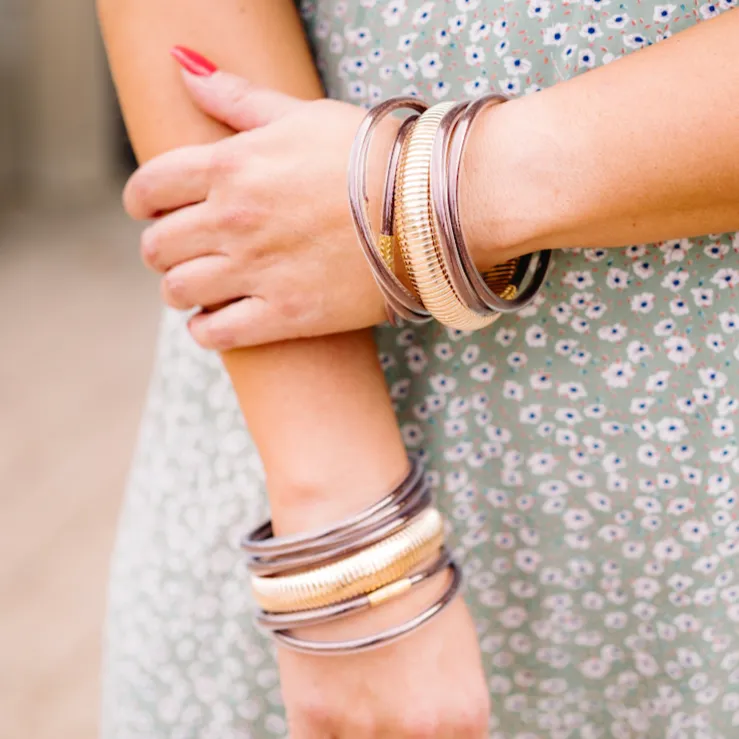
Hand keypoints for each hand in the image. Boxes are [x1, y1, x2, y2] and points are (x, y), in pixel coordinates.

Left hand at [124, 65, 395, 349]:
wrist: (428, 209)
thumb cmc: (370, 155)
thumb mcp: (301, 115)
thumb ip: (236, 96)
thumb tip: (182, 63)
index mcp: (231, 165)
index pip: (148, 187)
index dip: (141, 201)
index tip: (151, 210)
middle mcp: (233, 219)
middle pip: (157, 246)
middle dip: (163, 248)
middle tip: (185, 250)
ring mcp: (257, 270)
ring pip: (178, 291)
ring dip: (182, 289)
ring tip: (202, 285)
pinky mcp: (286, 315)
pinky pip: (216, 334)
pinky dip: (205, 329)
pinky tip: (216, 320)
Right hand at [279, 588, 489, 737]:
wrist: (357, 543)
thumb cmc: (409, 581)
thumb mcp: (455, 643)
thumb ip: (449, 696)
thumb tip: (436, 723)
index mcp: (465, 714)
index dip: (430, 732)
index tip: (412, 720)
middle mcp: (422, 731)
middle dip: (395, 729)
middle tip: (379, 693)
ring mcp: (366, 730)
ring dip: (356, 727)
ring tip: (351, 685)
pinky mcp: (313, 720)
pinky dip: (319, 730)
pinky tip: (323, 699)